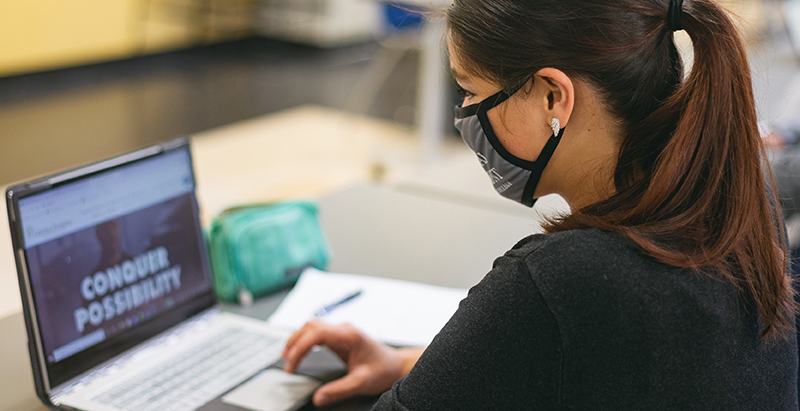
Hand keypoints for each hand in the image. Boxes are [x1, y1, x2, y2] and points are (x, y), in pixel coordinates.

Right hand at [282, 322, 408, 406]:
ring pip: (312, 327)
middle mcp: (344, 330)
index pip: (316, 333)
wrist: (396, 365)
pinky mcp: (341, 336)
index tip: (292, 364)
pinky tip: (300, 351)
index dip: (299, 347)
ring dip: (298, 339)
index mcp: (349, 336)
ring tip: (288, 357)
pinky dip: (305, 340)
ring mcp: (342, 331)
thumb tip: (318, 397)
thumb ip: (339, 390)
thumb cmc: (383, 370)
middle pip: (310, 326)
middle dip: (294, 342)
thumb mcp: (361, 383)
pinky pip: (318, 333)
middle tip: (286, 363)